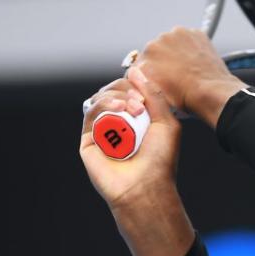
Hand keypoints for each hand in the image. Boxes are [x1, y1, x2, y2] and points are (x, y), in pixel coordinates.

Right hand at [80, 67, 179, 209]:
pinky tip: (118, 110)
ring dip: (117, 97)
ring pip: (101, 98)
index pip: (130, 89)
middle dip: (127, 90)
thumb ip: (154, 95)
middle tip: (140, 104)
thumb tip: (135, 69)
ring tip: (132, 109)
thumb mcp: (166, 122)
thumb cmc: (161, 159)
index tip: (146, 94)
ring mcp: (102, 130)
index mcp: (137, 118)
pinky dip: (104, 105)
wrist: (147, 185)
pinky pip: (90, 113)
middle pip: (114, 91)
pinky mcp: (88, 139)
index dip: (137, 85)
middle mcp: (119, 122)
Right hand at [133, 27, 245, 124]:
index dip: (153, 70)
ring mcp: (177, 35)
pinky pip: (190, 39)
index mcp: (144, 58)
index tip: (161, 75)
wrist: (212, 92)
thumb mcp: (155, 95)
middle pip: (158, 50)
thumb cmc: (186, 97)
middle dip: (164, 59)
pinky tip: (197, 61)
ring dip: (178, 51)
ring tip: (188, 68)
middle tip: (177, 73)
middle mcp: (157, 42)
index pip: (143, 61)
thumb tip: (142, 80)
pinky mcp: (194, 33)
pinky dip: (192, 46)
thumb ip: (144, 83)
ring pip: (173, 43)